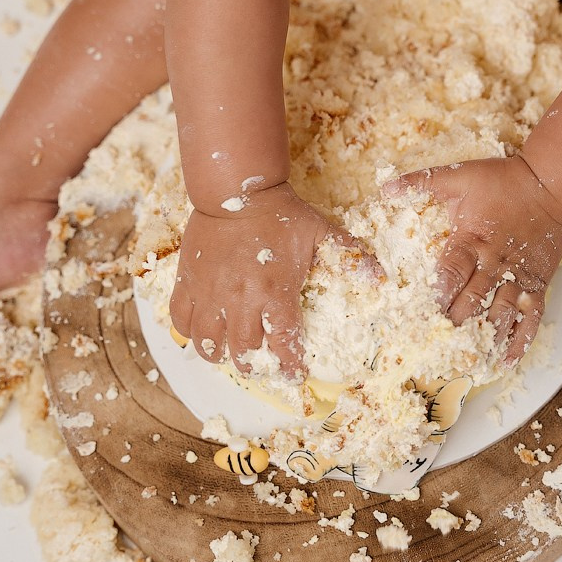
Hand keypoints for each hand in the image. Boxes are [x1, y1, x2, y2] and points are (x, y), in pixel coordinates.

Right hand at [170, 181, 378, 380]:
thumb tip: (379, 276)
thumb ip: (349, 256)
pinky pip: (181, 322)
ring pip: (209, 345)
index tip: (294, 372)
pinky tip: (203, 331)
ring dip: (221, 355)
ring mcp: (210, 294)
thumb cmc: (281, 214)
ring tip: (230, 352)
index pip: (284, 345)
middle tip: (262, 363)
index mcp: (275, 293)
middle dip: (256, 365)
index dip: (290, 365)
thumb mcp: (320, 232)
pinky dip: (190, 334)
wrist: (236, 190)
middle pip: (245, 352)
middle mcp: (240, 301)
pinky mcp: (188, 283)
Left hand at [381, 154, 561, 365]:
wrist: (551, 185)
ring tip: (466, 360)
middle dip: (455, 324)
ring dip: (483, 338)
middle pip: (473, 300)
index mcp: (472, 239)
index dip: (439, 294)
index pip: (452, 272)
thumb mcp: (460, 175)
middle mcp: (495, 263)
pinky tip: (505, 361)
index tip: (424, 315)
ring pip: (501, 314)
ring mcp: (518, 277)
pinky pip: (530, 318)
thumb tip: (384, 188)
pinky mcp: (537, 284)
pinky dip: (519, 341)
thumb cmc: (504, 181)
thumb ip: (422, 182)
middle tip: (436, 345)